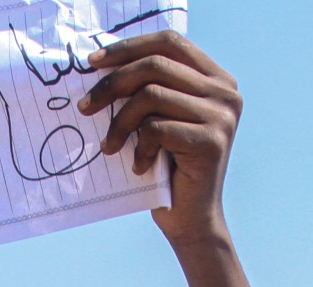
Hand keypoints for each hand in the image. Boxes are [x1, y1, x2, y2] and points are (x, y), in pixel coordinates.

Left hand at [83, 31, 241, 244]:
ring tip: (110, 146)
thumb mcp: (158, 118)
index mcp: (216, 78)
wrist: (190, 218)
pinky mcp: (211, 142)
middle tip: (86, 107)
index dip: (129, 48)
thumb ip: (148, 87)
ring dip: (120, 122)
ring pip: (151, 96)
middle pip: (156, 65)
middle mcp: (226, 92)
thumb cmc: (167, 167)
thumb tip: (102, 62)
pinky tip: (139, 166)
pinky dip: (138, 147)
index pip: (170, 42)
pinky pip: (156, 128)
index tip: (94, 62)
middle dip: (113, 84)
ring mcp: (222, 116)